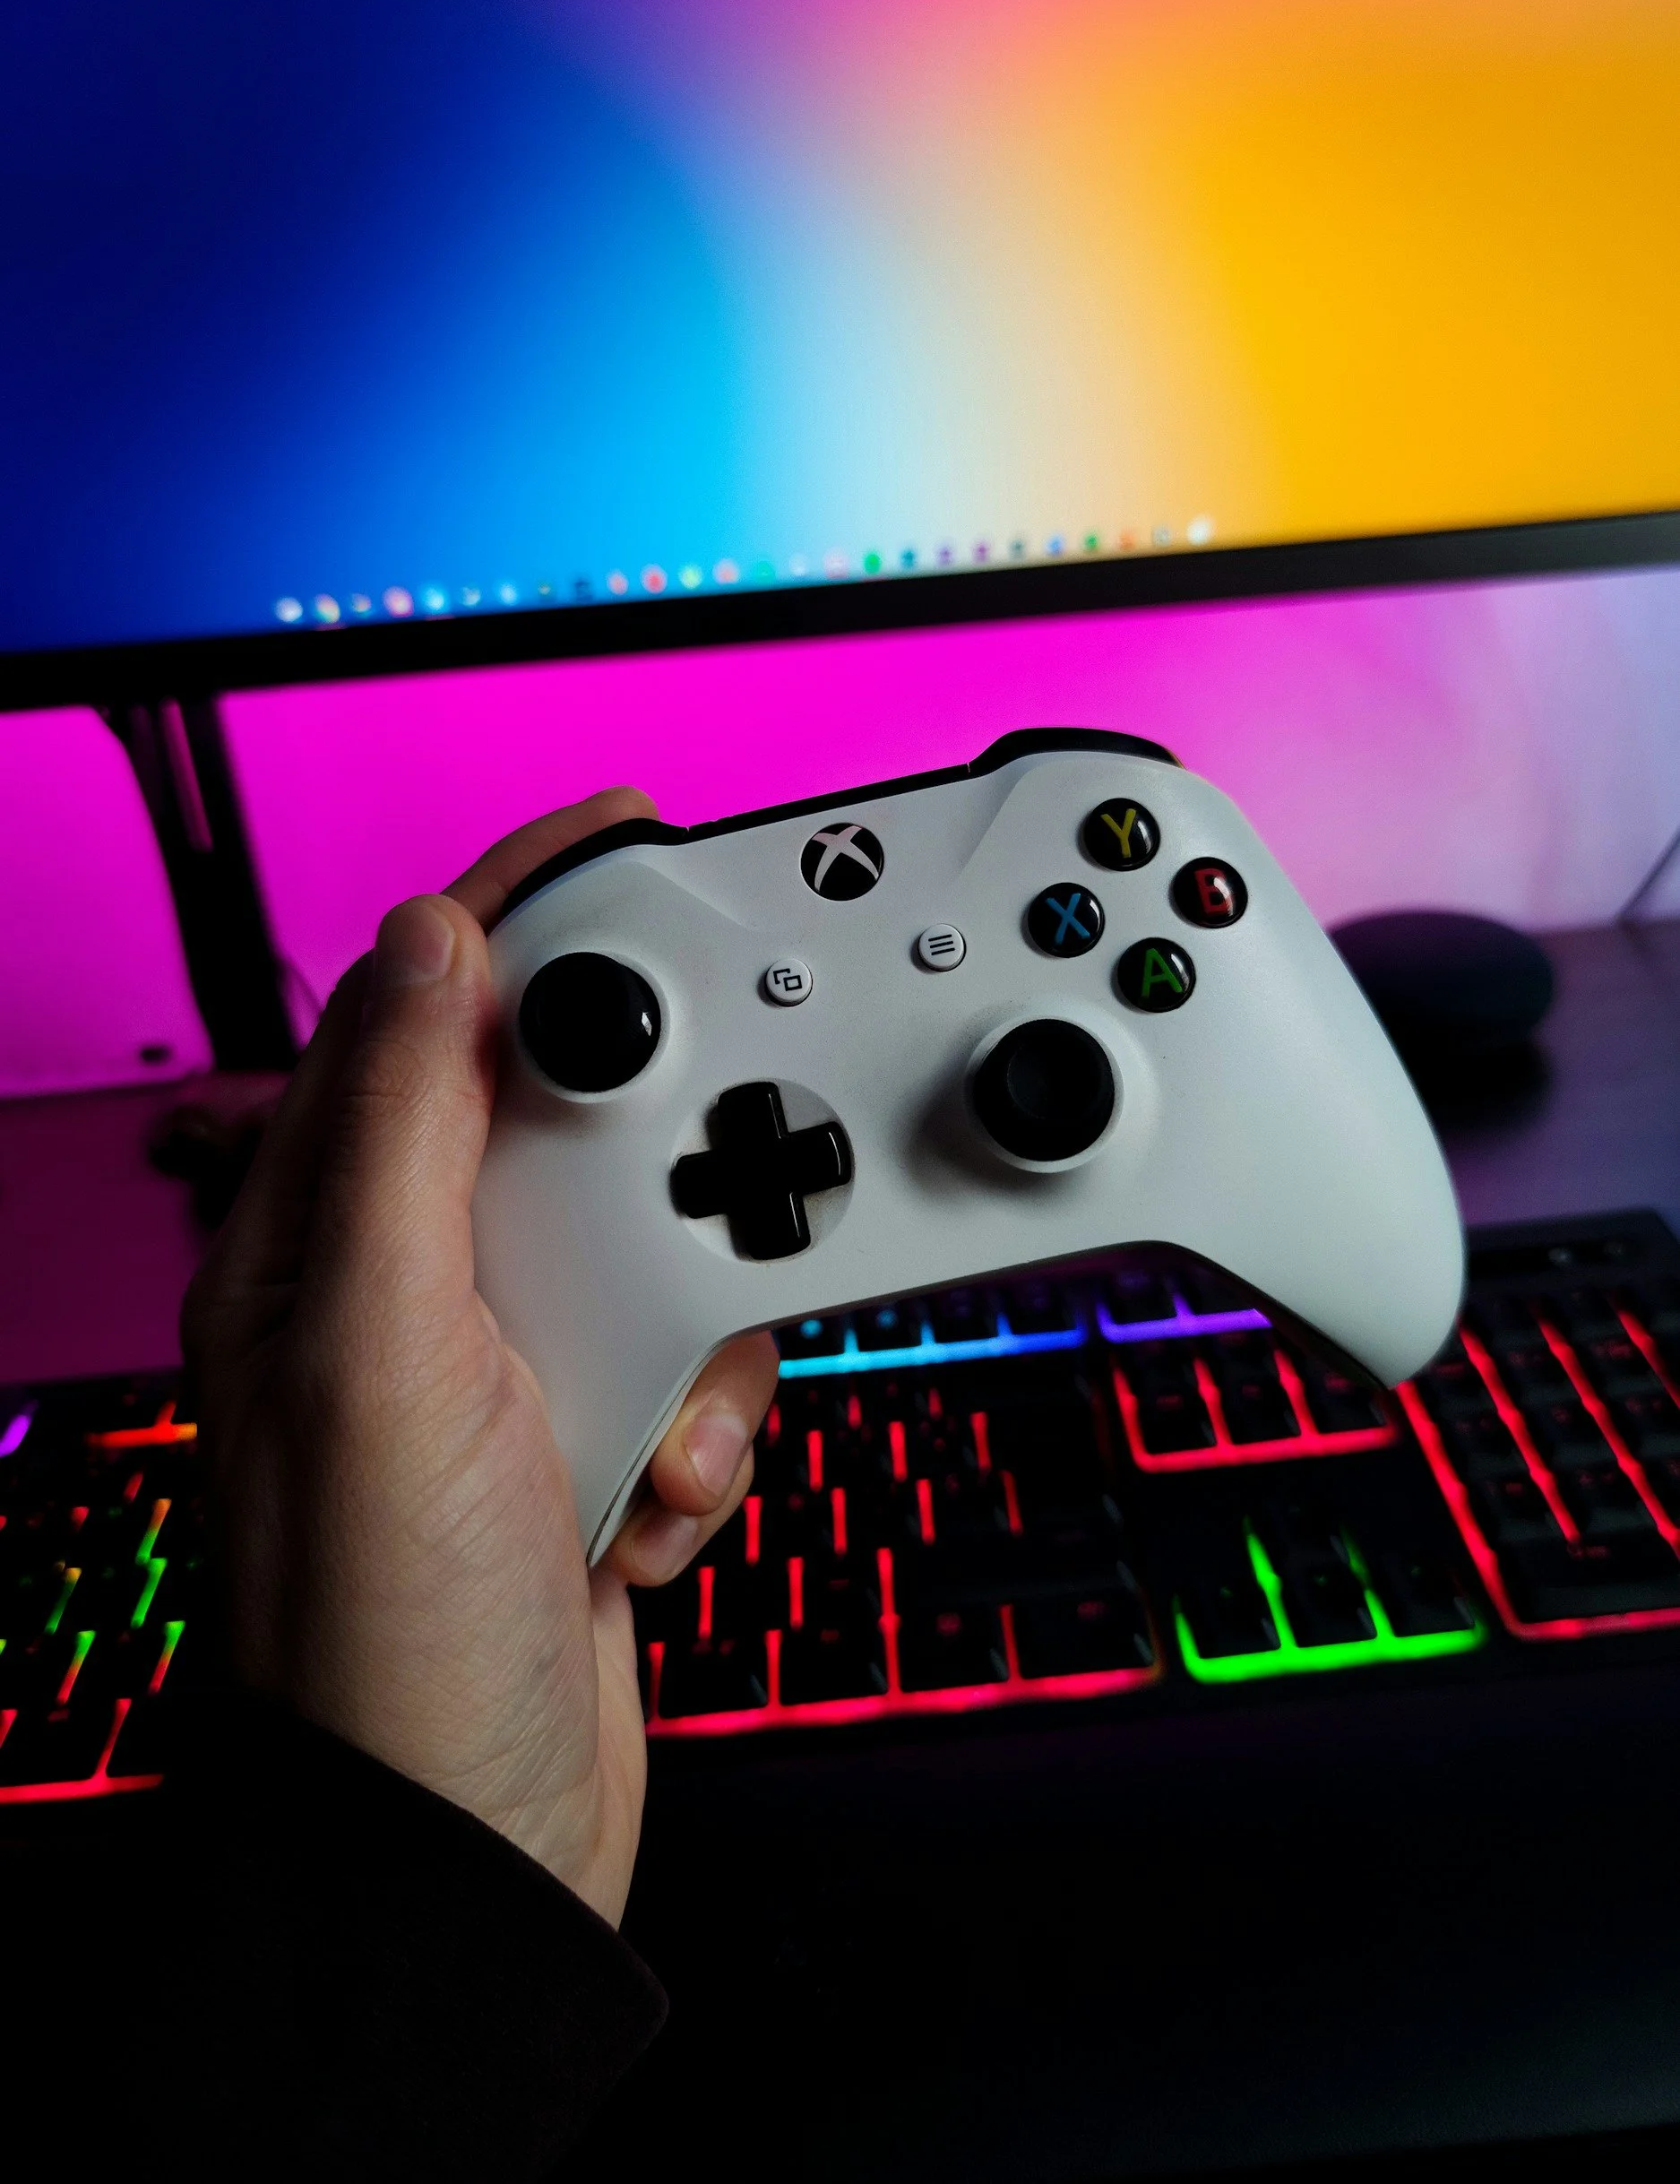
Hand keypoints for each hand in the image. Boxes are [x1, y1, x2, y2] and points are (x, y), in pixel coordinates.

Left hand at [183, 789, 778, 1923]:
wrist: (475, 1853)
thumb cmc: (378, 1636)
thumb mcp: (381, 1355)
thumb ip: (401, 1133)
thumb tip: (426, 939)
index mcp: (325, 1236)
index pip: (426, 1004)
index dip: (529, 902)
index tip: (638, 835)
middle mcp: (415, 1286)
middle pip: (584, 1113)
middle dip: (665, 1169)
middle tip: (697, 1220)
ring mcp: (514, 1365)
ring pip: (669, 1237)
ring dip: (696, 1338)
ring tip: (649, 1443)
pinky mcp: (595, 1435)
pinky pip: (702, 1358)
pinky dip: (707, 1425)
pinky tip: (645, 1510)